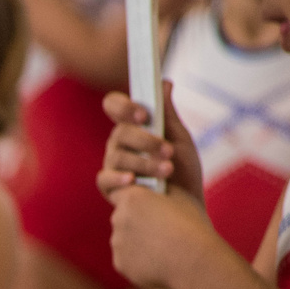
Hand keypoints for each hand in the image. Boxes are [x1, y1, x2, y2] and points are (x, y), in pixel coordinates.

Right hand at [97, 81, 203, 202]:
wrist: (184, 206)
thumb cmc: (183, 173)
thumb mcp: (179, 139)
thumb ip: (168, 113)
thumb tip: (165, 82)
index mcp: (133, 126)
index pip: (115, 105)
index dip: (124, 106)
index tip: (144, 115)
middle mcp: (119, 143)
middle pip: (120, 132)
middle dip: (146, 141)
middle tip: (168, 150)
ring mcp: (113, 164)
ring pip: (117, 155)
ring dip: (145, 162)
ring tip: (167, 170)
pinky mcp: (109, 186)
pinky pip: (105, 178)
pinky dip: (119, 178)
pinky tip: (133, 181)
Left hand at [109, 183, 220, 288]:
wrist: (194, 261)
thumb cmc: (193, 226)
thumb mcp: (182, 198)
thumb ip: (161, 192)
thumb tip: (156, 192)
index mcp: (132, 198)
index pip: (121, 193)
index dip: (133, 199)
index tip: (144, 204)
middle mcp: (118, 218)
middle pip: (122, 217)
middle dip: (134, 220)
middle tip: (155, 227)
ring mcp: (117, 242)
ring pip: (123, 239)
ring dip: (136, 241)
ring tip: (161, 247)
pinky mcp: (120, 263)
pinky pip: (127, 259)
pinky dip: (138, 260)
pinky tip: (158, 261)